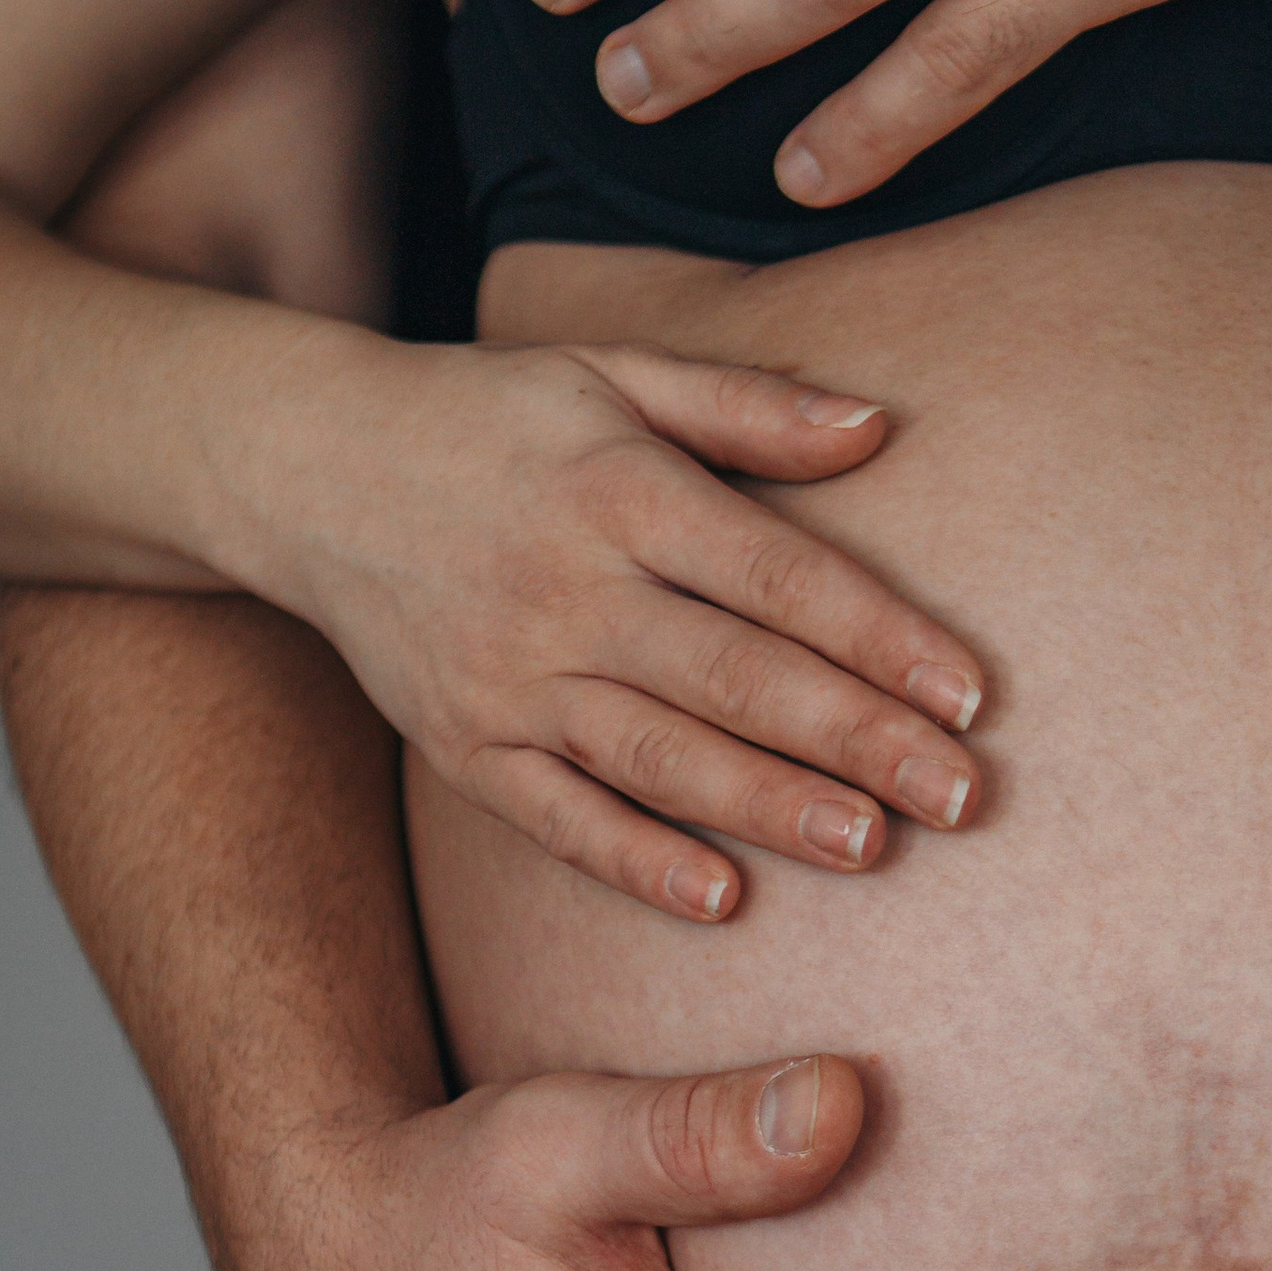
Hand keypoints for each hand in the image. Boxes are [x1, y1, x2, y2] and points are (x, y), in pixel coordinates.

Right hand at [258, 331, 985, 920]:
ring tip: (871, 847)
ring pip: (660, 755)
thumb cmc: (491, 418)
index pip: (776, 575)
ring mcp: (510, 678)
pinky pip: (557, 817)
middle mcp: (567, 588)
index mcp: (621, 490)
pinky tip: (719, 898)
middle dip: (857, 740)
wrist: (303, 467)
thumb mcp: (612, 372)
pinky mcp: (463, 746)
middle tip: (961, 799)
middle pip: (736, 676)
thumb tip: (880, 424)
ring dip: (769, 806)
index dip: (879, 636)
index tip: (969, 695)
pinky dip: (635, 860)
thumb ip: (747, 405)